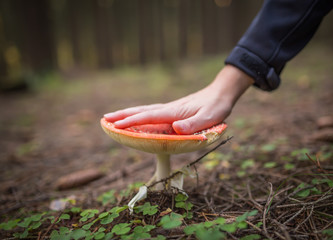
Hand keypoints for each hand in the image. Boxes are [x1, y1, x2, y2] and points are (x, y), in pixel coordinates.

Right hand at [104, 65, 253, 133]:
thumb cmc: (216, 107)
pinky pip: (151, 114)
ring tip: (113, 118)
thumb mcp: (210, 117)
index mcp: (174, 112)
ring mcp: (169, 110)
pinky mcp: (172, 112)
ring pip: (144, 111)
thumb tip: (175, 129)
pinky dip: (138, 115)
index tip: (117, 125)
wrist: (220, 93)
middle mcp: (168, 110)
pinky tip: (135, 118)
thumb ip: (193, 124)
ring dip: (128, 114)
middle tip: (105, 119)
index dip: (133, 121)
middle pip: (142, 111)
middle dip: (123, 115)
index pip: (149, 117)